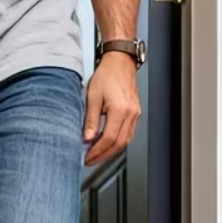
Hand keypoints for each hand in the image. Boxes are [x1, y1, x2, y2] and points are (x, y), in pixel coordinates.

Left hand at [83, 52, 141, 166]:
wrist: (120, 61)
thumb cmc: (107, 74)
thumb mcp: (92, 97)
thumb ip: (90, 120)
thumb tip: (86, 139)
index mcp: (120, 109)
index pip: (109, 139)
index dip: (97, 152)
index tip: (87, 158)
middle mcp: (131, 113)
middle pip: (119, 144)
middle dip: (104, 156)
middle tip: (90, 161)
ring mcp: (135, 113)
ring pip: (125, 140)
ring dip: (110, 151)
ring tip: (96, 155)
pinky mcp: (135, 112)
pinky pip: (128, 133)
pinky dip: (117, 142)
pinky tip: (106, 144)